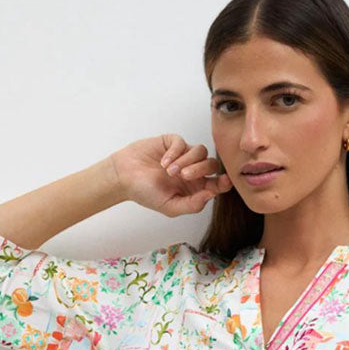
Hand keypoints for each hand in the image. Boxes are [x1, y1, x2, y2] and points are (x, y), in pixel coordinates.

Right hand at [109, 134, 233, 216]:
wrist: (124, 178)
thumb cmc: (146, 193)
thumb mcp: (170, 207)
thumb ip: (192, 205)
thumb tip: (211, 196)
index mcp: (195, 188)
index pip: (217, 183)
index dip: (224, 182)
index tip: (224, 180)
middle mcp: (192, 171)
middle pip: (211, 164)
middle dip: (201, 169)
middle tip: (184, 176)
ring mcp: (183, 155)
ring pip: (200, 151)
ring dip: (186, 161)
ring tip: (169, 172)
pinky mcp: (172, 142)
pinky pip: (182, 142)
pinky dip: (174, 152)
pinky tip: (163, 162)